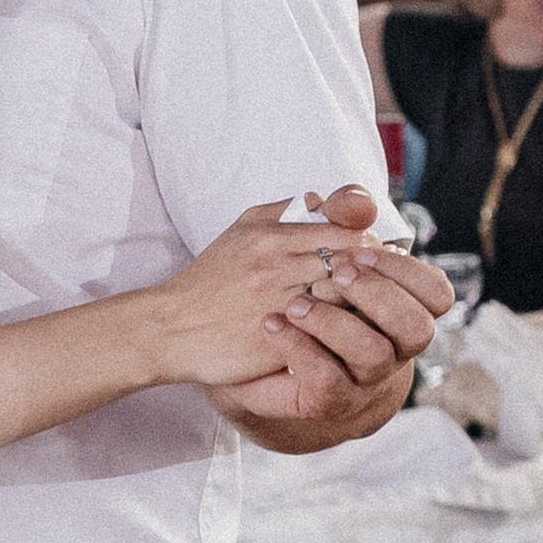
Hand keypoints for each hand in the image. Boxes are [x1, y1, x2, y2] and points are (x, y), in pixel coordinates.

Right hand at [139, 192, 399, 394]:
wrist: (169, 329)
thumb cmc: (207, 281)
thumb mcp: (239, 231)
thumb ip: (280, 210)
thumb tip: (320, 200)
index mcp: (270, 237)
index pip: (344, 233)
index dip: (366, 246)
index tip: (367, 258)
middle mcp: (276, 269)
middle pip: (350, 265)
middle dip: (368, 276)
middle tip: (373, 285)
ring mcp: (277, 306)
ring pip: (342, 299)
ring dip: (357, 305)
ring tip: (360, 309)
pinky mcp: (276, 342)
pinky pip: (324, 335)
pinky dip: (338, 333)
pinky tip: (339, 334)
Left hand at [209, 187, 450, 441]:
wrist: (254, 354)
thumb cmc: (300, 292)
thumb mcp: (316, 248)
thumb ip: (339, 218)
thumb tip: (354, 200)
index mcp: (402, 309)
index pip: (437, 294)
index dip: (406, 271)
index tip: (361, 250)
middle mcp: (394, 347)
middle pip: (418, 328)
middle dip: (379, 296)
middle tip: (336, 272)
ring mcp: (364, 378)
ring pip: (374, 355)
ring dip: (336, 322)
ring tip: (295, 302)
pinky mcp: (327, 399)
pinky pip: (328, 379)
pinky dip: (300, 348)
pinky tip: (273, 324)